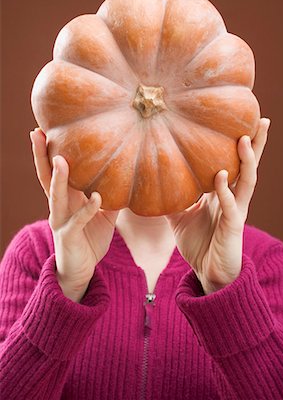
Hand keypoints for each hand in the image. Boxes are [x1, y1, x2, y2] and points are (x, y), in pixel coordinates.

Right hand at [30, 128, 118, 301]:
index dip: (50, 151)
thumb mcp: (104, 214)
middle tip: (36, 132)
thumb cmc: (91, 238)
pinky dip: (88, 209)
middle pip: (46, 177)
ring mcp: (61, 221)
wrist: (82, 269)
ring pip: (55, 196)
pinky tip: (97, 197)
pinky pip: (78, 220)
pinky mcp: (69, 236)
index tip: (47, 129)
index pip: (55, 170)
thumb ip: (112, 195)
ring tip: (61, 158)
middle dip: (40, 155)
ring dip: (58, 177)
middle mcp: (59, 206)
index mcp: (67, 198)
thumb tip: (129, 175)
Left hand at [165, 118, 269, 293]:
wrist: (207, 273)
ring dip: (247, 161)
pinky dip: (224, 192)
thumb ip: (173, 198)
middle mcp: (234, 199)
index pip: (234, 164)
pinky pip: (230, 207)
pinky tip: (220, 178)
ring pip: (247, 182)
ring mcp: (236, 212)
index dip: (240, 144)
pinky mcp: (233, 228)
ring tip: (244, 138)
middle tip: (261, 118)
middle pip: (248, 166)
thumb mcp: (180, 216)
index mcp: (223, 194)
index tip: (239, 119)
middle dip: (256, 143)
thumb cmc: (198, 243)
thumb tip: (150, 180)